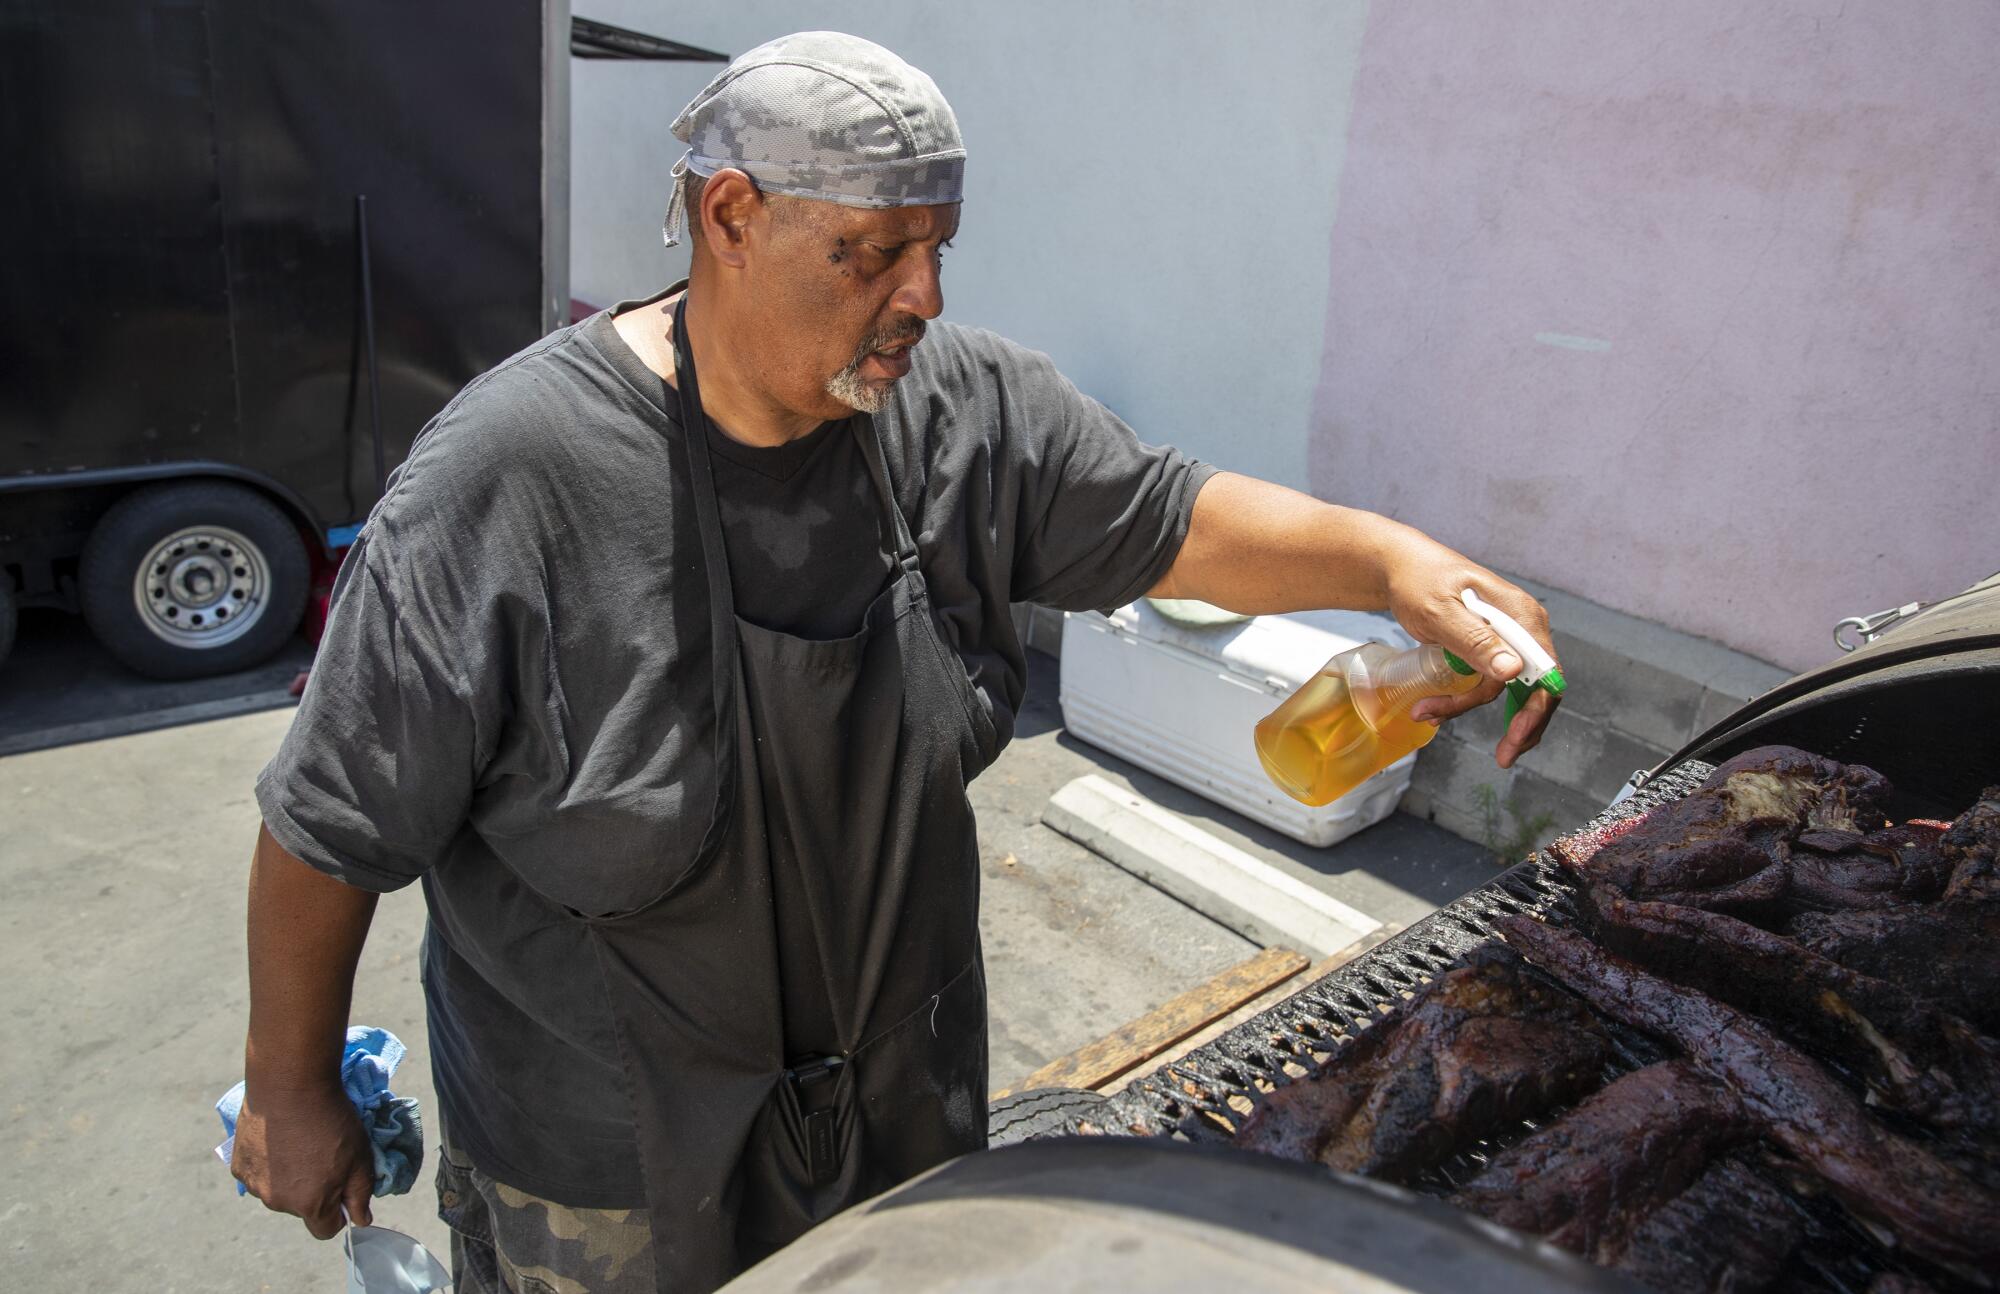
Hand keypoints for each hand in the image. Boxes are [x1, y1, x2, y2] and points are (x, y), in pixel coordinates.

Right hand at [230, 1077, 374, 1238]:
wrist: (289, 1085)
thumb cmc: (331, 1120)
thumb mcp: (360, 1157)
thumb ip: (360, 1195)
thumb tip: (359, 1221)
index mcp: (310, 1204)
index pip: (325, 1230)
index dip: (338, 1213)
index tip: (342, 1191)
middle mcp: (278, 1201)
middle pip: (302, 1209)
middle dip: (315, 1191)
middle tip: (323, 1155)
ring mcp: (254, 1185)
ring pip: (278, 1191)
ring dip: (289, 1177)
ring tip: (300, 1143)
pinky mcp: (239, 1166)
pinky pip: (259, 1174)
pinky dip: (269, 1163)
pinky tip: (278, 1138)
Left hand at [1380, 541, 1560, 768]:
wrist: (1399, 568)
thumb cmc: (1418, 581)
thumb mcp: (1440, 611)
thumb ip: (1474, 640)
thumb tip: (1513, 672)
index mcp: (1519, 614)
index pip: (1545, 669)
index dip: (1536, 706)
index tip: (1517, 735)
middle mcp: (1522, 627)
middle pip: (1536, 686)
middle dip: (1519, 724)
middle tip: (1503, 757)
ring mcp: (1507, 638)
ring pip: (1507, 689)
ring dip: (1471, 707)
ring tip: (1429, 713)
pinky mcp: (1488, 647)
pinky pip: (1489, 682)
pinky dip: (1466, 699)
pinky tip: (1436, 708)